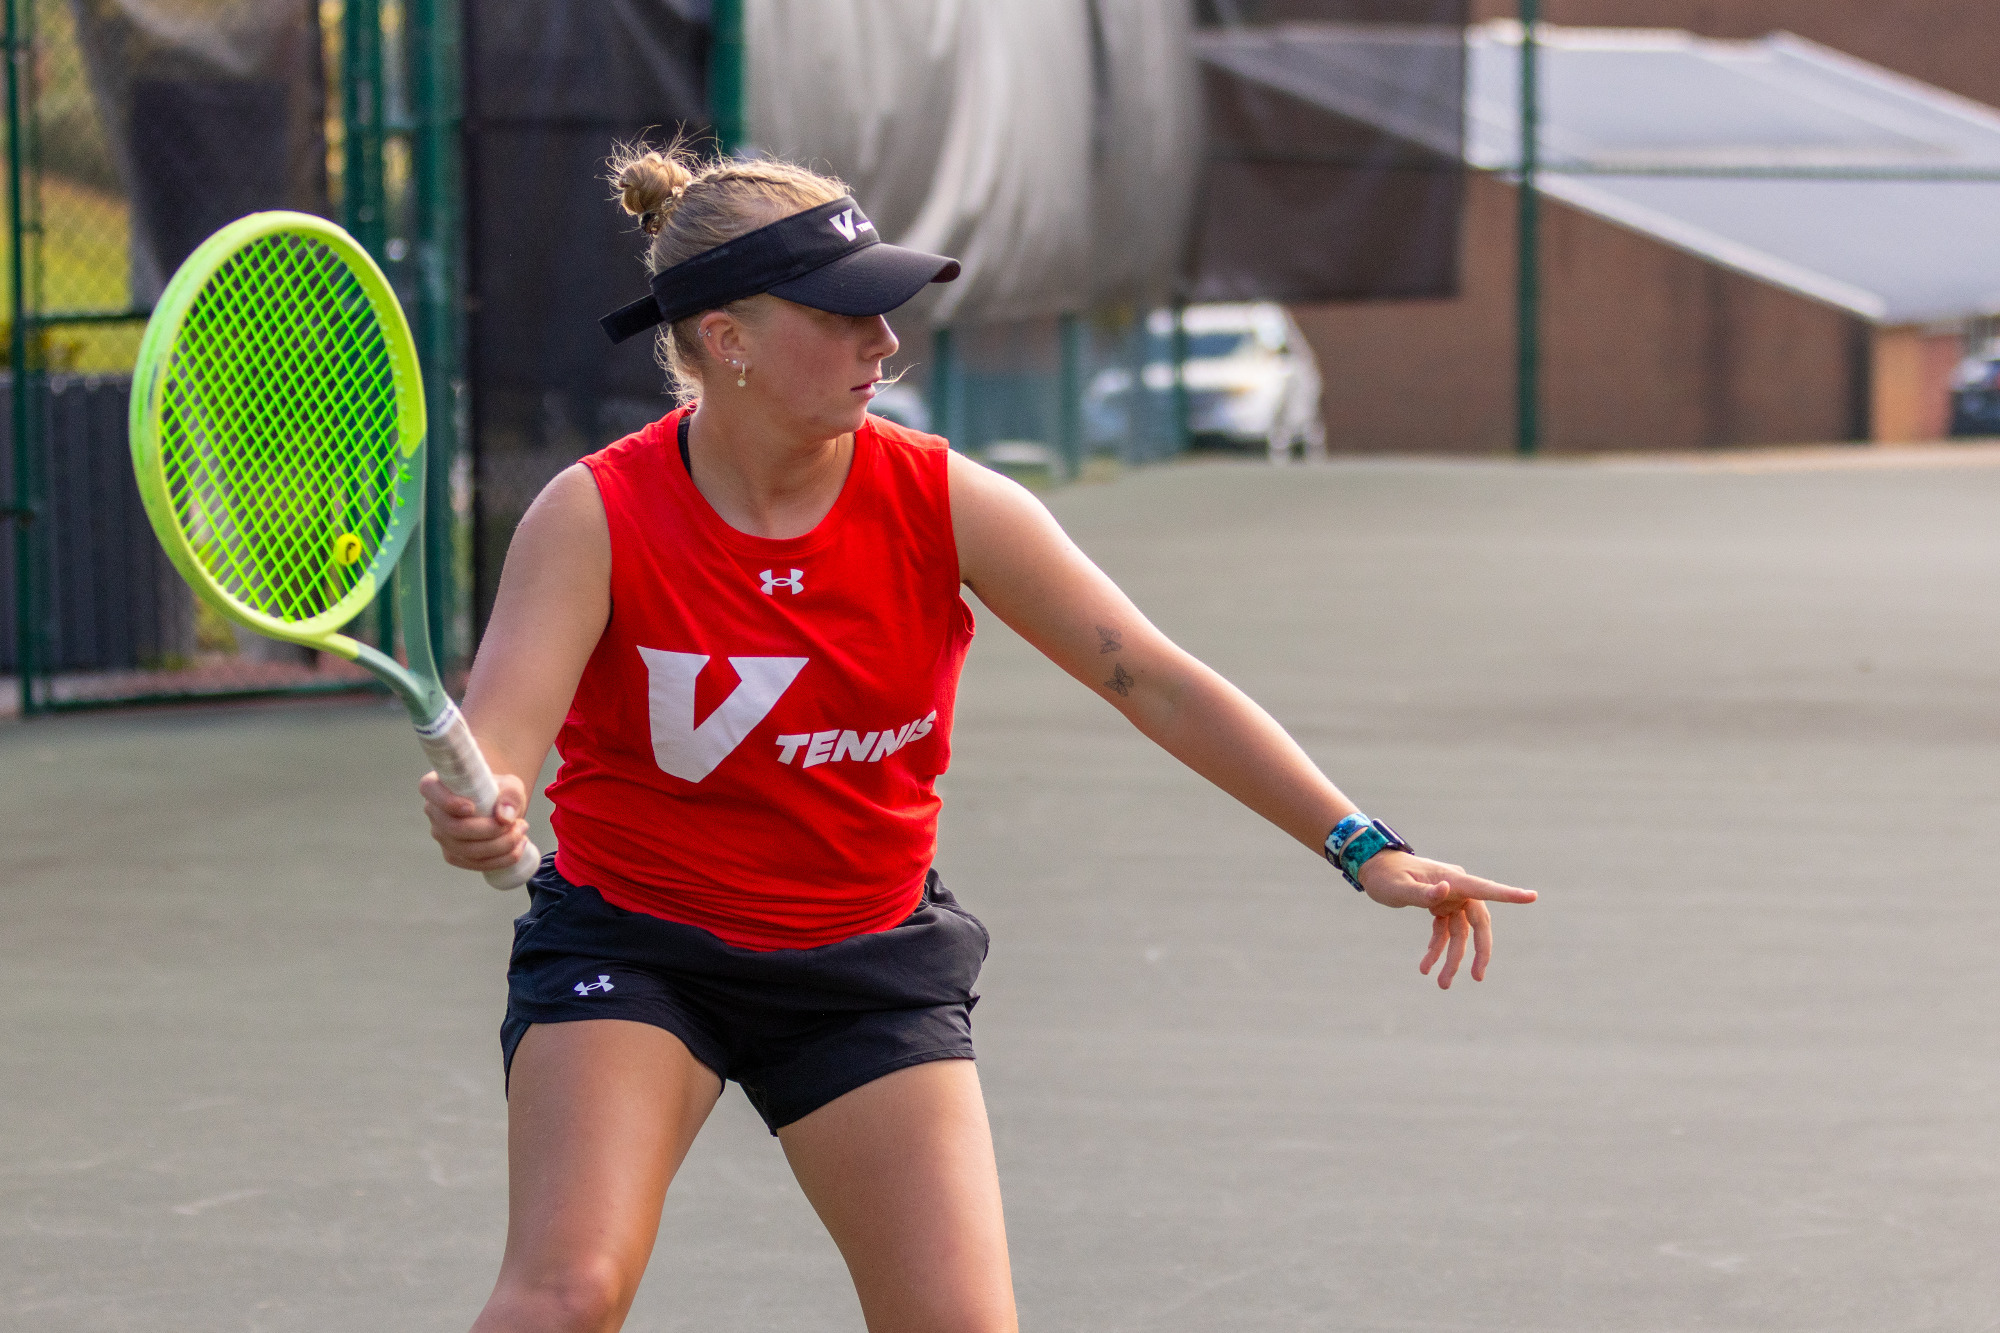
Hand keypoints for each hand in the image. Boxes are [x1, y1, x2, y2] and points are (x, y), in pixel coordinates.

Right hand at [419, 770, 530, 872]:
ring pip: (466, 850)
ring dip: (500, 846)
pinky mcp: (454, 855)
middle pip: (453, 828)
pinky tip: (518, 848)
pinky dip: (500, 860)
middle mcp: (434, 812)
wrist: (500, 808)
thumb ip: (510, 796)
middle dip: (489, 830)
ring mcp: (442, 837)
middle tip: (517, 823)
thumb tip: (504, 817)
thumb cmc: (500, 791)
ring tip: (522, 831)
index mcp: (437, 785)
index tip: (471, 807)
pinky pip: (474, 864)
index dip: (447, 801)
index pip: (429, 789)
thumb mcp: (510, 785)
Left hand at [1356, 851, 1536, 988]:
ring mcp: (1450, 899)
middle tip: (1478, 977)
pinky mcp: (1441, 907)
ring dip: (1452, 959)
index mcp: (1452, 880)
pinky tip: (1426, 967)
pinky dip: (1437, 950)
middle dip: (1479, 952)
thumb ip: (1423, 893)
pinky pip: (1445, 933)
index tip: (1532, 896)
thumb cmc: (1385, 875)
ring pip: (1460, 934)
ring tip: (1442, 984)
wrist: (1372, 867)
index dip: (1508, 894)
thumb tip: (1447, 890)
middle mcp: (1456, 889)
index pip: (1485, 889)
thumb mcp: (1399, 888)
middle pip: (1478, 923)